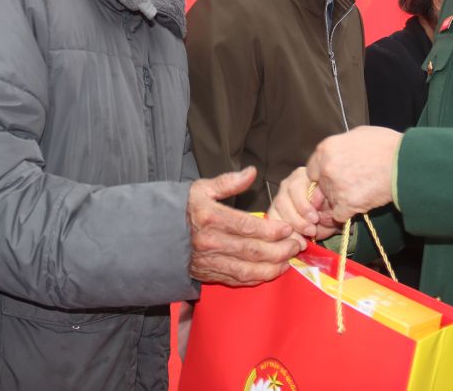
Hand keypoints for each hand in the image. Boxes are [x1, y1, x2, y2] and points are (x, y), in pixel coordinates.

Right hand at [188, 166, 305, 286]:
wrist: (155, 235)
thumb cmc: (181, 208)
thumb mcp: (201, 189)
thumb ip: (228, 182)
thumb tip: (251, 172)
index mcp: (211, 218)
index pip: (248, 227)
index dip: (271, 230)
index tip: (288, 228)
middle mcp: (211, 242)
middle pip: (252, 251)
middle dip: (279, 250)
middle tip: (296, 245)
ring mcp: (210, 261)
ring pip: (247, 270)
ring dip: (271, 268)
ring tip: (288, 261)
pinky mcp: (208, 274)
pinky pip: (236, 280)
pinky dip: (255, 279)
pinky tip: (270, 272)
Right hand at [267, 166, 337, 240]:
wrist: (328, 219)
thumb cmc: (330, 207)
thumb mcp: (333, 203)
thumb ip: (324, 199)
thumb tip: (315, 202)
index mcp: (302, 176)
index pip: (295, 188)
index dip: (303, 206)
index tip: (315, 219)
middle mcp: (287, 185)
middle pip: (282, 201)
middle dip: (297, 220)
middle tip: (311, 231)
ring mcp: (279, 198)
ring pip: (276, 213)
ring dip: (291, 230)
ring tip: (304, 240)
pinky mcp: (274, 213)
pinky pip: (272, 224)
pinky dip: (282, 236)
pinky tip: (295, 242)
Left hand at [305, 126, 401, 223]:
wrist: (404, 163)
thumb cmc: (387, 146)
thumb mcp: (358, 134)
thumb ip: (341, 145)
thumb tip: (338, 152)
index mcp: (326, 149)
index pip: (312, 169)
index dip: (323, 175)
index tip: (334, 177)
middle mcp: (327, 168)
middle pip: (321, 186)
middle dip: (332, 188)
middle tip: (351, 186)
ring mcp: (335, 187)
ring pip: (330, 201)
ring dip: (342, 201)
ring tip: (362, 192)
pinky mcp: (347, 204)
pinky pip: (339, 215)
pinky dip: (348, 213)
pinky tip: (361, 204)